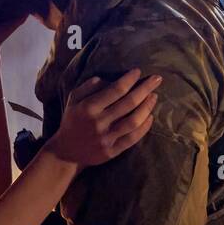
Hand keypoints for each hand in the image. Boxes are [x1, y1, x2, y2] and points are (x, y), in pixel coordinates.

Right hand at [45, 69, 161, 168]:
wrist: (66, 152)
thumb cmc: (73, 121)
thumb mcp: (73, 100)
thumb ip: (88, 86)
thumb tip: (108, 78)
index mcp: (88, 107)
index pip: (115, 90)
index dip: (129, 79)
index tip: (138, 71)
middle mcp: (98, 122)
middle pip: (129, 103)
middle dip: (145, 89)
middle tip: (157, 79)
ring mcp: (106, 138)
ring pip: (133, 121)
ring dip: (147, 107)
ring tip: (154, 96)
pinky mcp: (112, 152)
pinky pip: (132, 139)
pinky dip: (144, 127)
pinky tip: (150, 117)